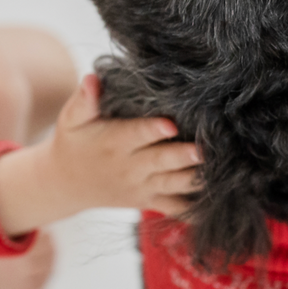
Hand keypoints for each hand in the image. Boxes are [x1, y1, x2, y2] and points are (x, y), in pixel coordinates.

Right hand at [0, 74, 201, 233]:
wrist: (67, 183)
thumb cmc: (74, 142)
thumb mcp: (71, 120)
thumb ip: (84, 101)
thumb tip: (92, 78)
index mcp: (114, 143)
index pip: (134, 135)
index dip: (152, 130)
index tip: (170, 124)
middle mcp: (130, 168)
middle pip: (161, 162)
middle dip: (183, 157)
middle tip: (204, 150)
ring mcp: (143, 187)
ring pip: (173, 185)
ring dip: (196, 179)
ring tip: (220, 173)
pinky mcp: (151, 200)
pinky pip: (176, 208)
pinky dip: (196, 210)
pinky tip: (219, 204)